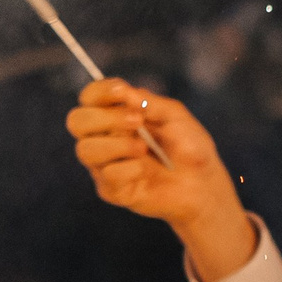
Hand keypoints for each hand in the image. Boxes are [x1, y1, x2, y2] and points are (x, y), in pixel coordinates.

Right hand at [66, 78, 258, 281]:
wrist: (204, 183)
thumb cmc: (189, 146)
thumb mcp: (175, 116)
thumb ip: (149, 103)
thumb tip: (124, 92)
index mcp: (116, 115)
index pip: (90, 98)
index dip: (99, 91)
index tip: (121, 91)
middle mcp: (104, 138)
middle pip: (77, 121)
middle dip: (105, 118)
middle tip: (138, 121)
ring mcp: (104, 164)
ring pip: (85, 149)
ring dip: (117, 145)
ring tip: (144, 148)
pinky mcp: (111, 189)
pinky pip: (107, 175)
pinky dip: (130, 169)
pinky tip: (146, 171)